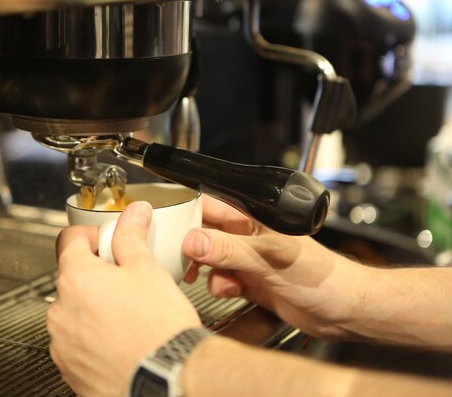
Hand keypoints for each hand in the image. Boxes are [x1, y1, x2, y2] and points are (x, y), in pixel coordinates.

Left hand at [48, 201, 201, 396]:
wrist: (167, 379)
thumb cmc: (158, 328)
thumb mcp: (147, 269)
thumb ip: (132, 236)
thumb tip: (133, 214)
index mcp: (75, 278)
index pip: (69, 239)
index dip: (92, 235)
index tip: (108, 242)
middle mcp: (60, 311)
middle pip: (72, 277)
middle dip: (96, 274)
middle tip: (126, 280)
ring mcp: (62, 343)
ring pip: (74, 312)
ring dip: (93, 307)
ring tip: (126, 314)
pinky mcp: (70, 368)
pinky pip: (76, 343)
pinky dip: (93, 337)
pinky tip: (120, 338)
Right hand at [182, 196, 371, 338]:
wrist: (343, 310)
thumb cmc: (322, 275)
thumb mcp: (269, 259)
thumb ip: (229, 250)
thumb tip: (194, 241)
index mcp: (254, 218)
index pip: (212, 205)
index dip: (189, 215)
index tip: (172, 231)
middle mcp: (249, 236)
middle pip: (207, 233)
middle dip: (192, 247)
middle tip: (184, 260)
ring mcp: (249, 259)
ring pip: (212, 258)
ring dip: (207, 270)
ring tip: (212, 278)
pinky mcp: (251, 281)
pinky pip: (223, 279)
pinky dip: (221, 286)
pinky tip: (232, 291)